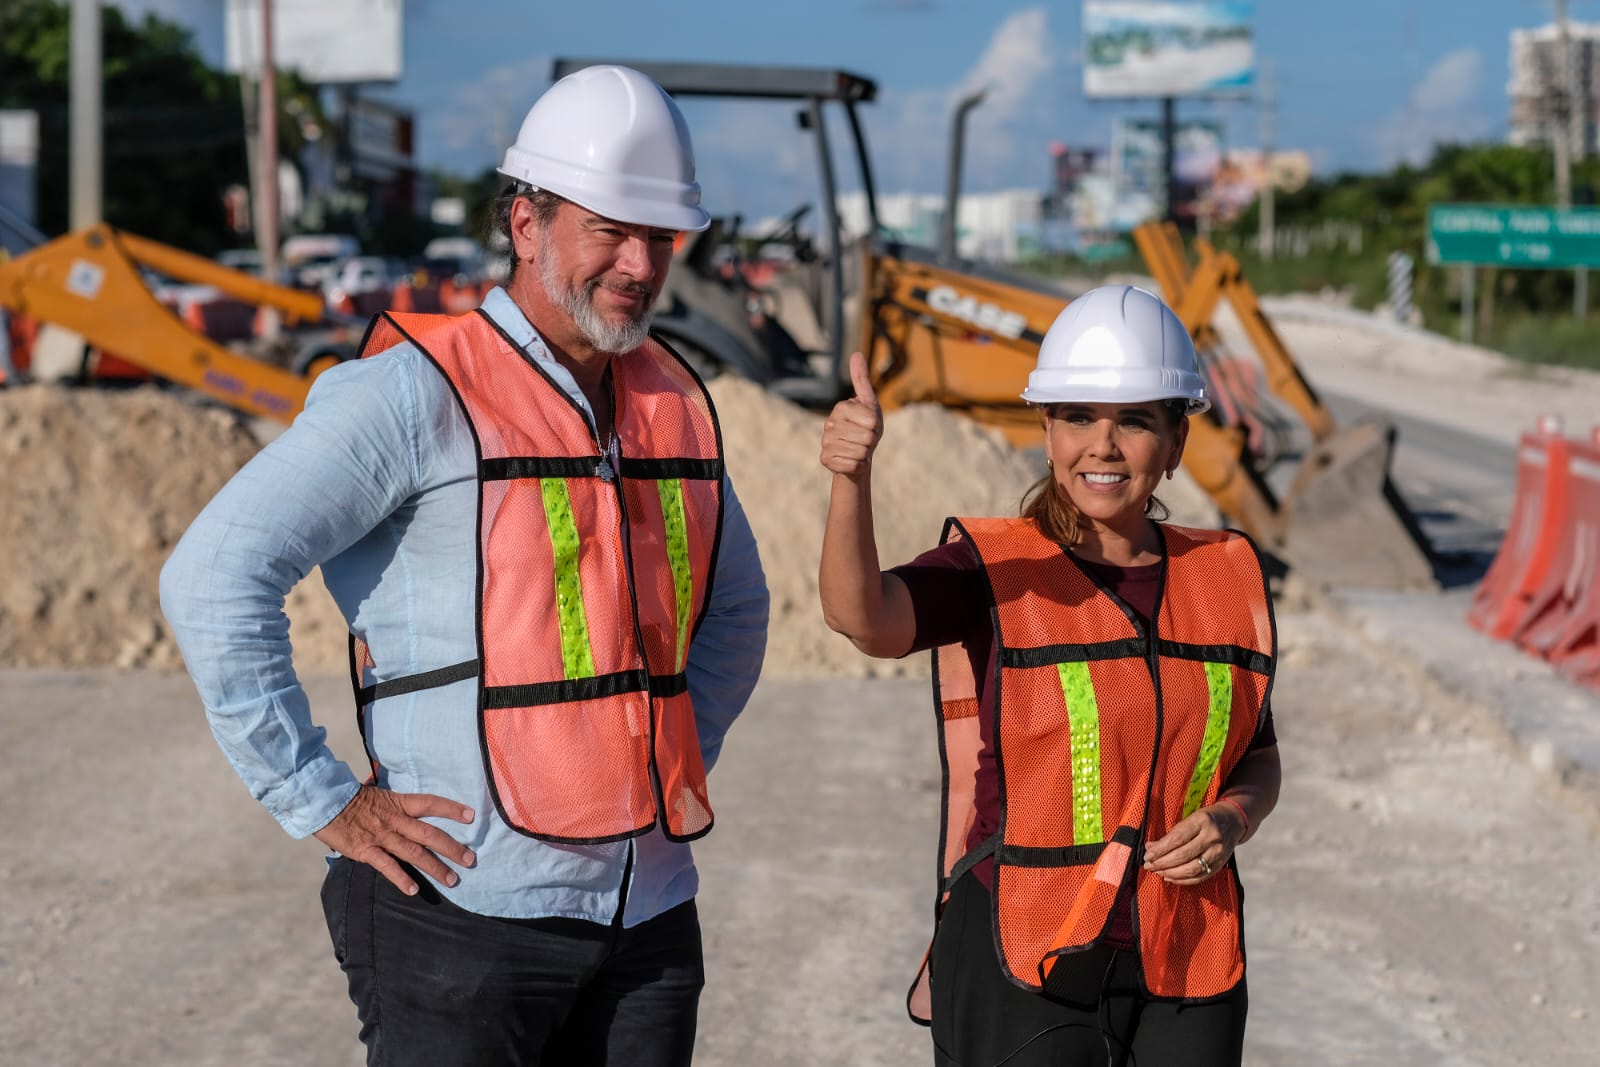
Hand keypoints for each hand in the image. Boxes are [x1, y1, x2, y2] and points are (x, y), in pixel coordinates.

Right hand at [314, 785, 476, 895]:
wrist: (323, 803)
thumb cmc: (349, 798)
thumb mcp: (376, 792)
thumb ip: (392, 799)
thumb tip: (399, 794)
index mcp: (398, 803)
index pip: (430, 803)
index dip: (451, 809)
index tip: (471, 816)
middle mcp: (394, 820)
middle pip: (430, 834)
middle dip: (452, 847)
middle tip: (471, 859)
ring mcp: (381, 836)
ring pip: (414, 853)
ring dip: (435, 867)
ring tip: (452, 880)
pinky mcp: (365, 851)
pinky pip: (387, 866)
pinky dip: (401, 878)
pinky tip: (414, 890)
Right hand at [819, 352, 882, 479]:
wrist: (857, 455)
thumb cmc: (866, 428)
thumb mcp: (869, 403)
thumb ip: (861, 380)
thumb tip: (855, 353)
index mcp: (841, 407)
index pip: (872, 420)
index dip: (876, 427)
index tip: (869, 427)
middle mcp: (829, 423)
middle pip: (867, 437)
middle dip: (871, 442)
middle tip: (864, 441)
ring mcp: (825, 442)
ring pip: (860, 452)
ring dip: (864, 454)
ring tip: (858, 450)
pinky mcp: (825, 459)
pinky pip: (852, 465)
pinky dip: (857, 465)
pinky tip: (851, 461)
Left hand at [1141, 801, 1247, 885]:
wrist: (1233, 821)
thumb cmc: (1206, 819)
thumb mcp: (1190, 819)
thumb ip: (1171, 833)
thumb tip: (1150, 847)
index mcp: (1202, 821)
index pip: (1177, 838)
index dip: (1160, 849)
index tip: (1147, 856)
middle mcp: (1212, 837)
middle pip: (1183, 855)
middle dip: (1162, 863)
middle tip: (1149, 866)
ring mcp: (1218, 853)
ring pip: (1191, 869)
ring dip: (1171, 873)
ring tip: (1158, 872)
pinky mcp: (1220, 865)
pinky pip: (1200, 877)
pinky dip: (1183, 880)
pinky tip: (1170, 878)